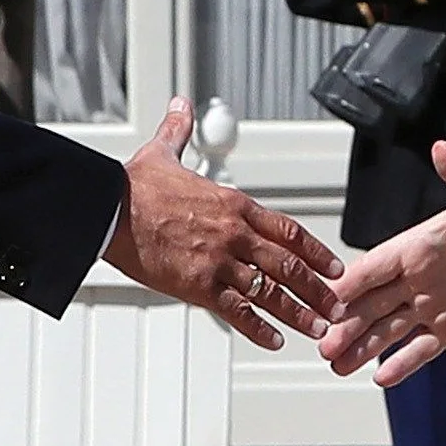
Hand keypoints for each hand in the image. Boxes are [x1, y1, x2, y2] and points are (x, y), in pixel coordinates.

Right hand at [103, 97, 342, 349]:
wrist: (108, 209)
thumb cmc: (133, 185)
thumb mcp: (163, 153)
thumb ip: (180, 131)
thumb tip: (180, 106)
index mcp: (234, 205)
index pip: (289, 231)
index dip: (316, 252)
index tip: (333, 267)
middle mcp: (235, 234)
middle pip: (289, 266)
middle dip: (318, 289)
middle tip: (337, 306)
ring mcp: (219, 262)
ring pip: (271, 292)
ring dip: (298, 313)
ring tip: (317, 330)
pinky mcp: (198, 285)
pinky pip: (238, 311)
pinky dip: (259, 328)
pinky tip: (274, 340)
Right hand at [318, 142, 445, 385]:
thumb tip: (442, 148)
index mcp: (416, 246)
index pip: (373, 267)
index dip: (348, 284)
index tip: (323, 300)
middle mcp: (417, 277)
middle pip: (371, 304)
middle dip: (346, 324)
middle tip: (321, 344)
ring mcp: (432, 305)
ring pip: (388, 329)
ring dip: (363, 346)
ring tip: (336, 365)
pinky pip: (421, 348)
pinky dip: (402, 362)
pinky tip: (380, 377)